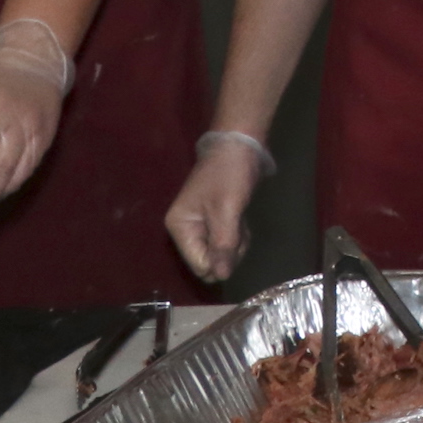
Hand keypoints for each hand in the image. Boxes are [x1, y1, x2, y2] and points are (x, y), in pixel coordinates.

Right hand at [163, 137, 268, 282]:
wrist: (240, 146)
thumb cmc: (230, 176)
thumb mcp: (226, 211)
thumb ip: (222, 244)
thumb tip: (220, 276)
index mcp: (180, 227)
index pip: (198, 263)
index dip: (219, 261)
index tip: (235, 243)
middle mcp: (186, 229)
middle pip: (209, 260)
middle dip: (229, 251)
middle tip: (239, 230)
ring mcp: (201, 225)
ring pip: (220, 252)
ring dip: (236, 243)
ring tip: (241, 222)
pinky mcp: (216, 220)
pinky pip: (226, 240)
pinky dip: (237, 235)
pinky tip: (242, 221)